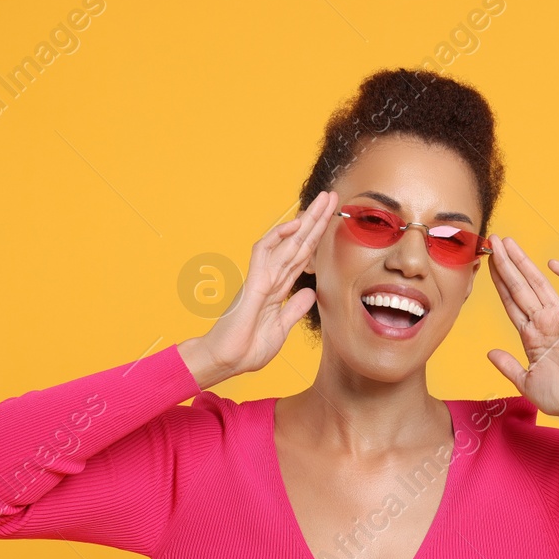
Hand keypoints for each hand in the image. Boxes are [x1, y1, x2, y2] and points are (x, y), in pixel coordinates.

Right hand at [182, 191, 336, 385]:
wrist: (225, 360)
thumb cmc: (247, 348)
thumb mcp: (281, 329)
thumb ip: (294, 309)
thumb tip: (309, 292)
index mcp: (278, 288)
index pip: (302, 256)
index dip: (317, 238)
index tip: (332, 219)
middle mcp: (270, 278)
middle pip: (298, 243)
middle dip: (316, 221)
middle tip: (332, 197)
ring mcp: (261, 278)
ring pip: (286, 242)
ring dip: (305, 221)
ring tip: (322, 201)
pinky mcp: (252, 282)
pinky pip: (263, 252)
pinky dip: (277, 236)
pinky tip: (294, 224)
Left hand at [485, 235, 558, 441]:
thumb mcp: (526, 382)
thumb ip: (508, 365)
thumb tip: (490, 352)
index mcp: (531, 336)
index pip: (511, 303)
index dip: (498, 283)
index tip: (486, 265)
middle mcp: (545, 322)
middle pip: (520, 287)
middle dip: (505, 264)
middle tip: (492, 241)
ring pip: (539, 284)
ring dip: (523, 263)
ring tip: (507, 244)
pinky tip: (552, 264)